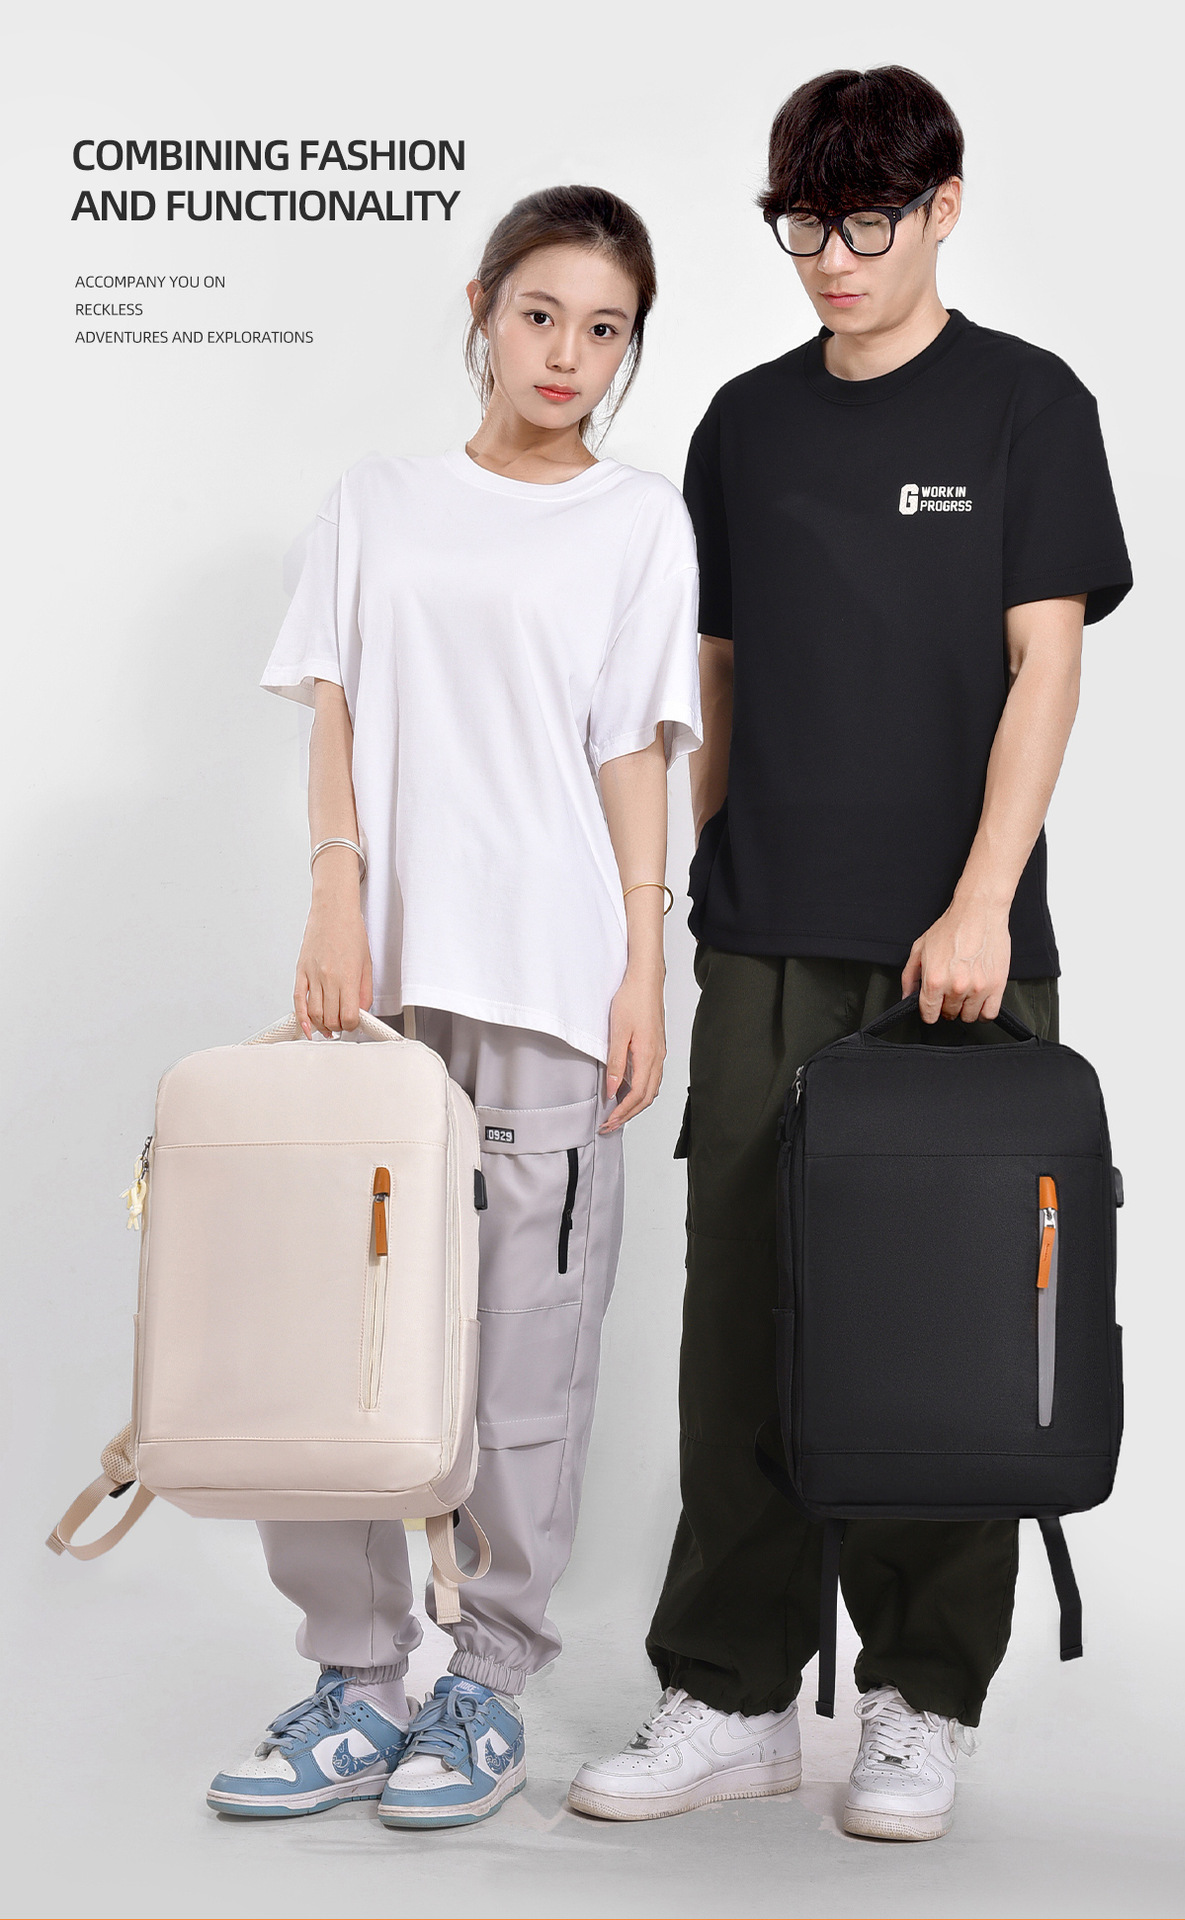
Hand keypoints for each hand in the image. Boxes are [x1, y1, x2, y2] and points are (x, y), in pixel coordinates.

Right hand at [295, 895, 372, 1037]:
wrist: (333, 910)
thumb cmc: (351, 932)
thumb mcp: (367, 964)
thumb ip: (365, 991)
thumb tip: (362, 1011)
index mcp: (347, 977)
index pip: (349, 1016)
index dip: (353, 1025)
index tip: (355, 1023)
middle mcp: (328, 978)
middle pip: (331, 1018)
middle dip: (339, 1027)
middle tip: (344, 1024)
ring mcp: (312, 975)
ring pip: (314, 1014)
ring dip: (322, 1025)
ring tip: (330, 1026)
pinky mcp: (300, 971)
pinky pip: (298, 1000)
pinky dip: (302, 1018)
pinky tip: (308, 1027)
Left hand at [598, 967, 665, 1130]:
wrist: (646, 980)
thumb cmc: (632, 1000)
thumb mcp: (617, 1033)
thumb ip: (615, 1064)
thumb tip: (612, 1090)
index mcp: (649, 1056)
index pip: (638, 1095)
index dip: (623, 1112)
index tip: (609, 1121)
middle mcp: (657, 1058)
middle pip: (646, 1097)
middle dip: (628, 1114)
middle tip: (610, 1124)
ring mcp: (659, 1053)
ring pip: (651, 1089)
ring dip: (635, 1104)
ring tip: (617, 1112)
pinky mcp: (656, 1047)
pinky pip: (651, 1077)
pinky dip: (640, 1091)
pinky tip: (627, 1091)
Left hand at [901, 896, 1011, 1024]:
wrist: (979, 912)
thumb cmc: (951, 928)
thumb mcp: (920, 949)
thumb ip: (909, 976)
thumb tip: (906, 997)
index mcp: (935, 980)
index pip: (929, 1014)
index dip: (929, 1012)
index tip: (933, 1006)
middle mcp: (956, 987)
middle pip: (949, 1015)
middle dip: (947, 1006)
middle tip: (950, 992)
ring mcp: (978, 988)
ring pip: (969, 1017)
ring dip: (965, 1009)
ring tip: (965, 993)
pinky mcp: (997, 986)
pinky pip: (990, 1014)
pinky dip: (984, 1011)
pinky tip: (979, 1000)